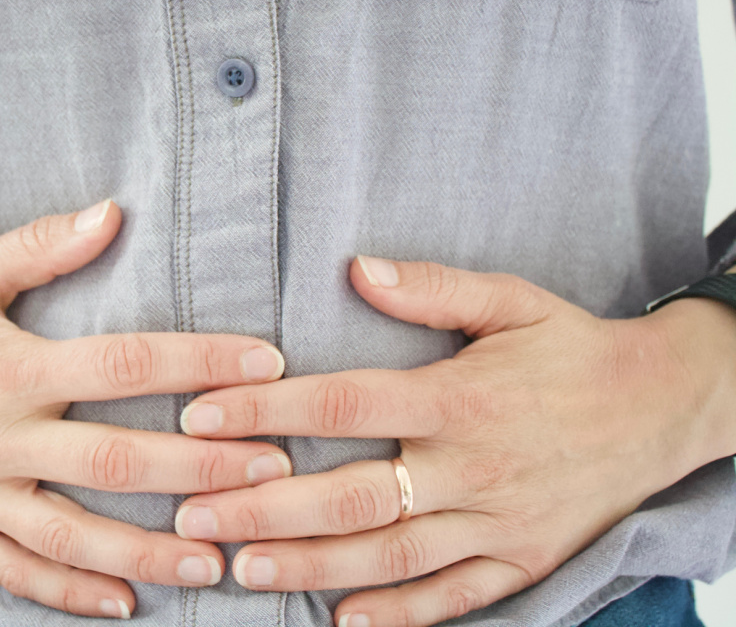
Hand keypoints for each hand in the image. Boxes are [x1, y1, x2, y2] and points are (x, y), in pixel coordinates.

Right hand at [0, 199, 292, 618]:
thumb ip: (42, 246)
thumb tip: (115, 212)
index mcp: (6, 366)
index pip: (122, 365)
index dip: (198, 363)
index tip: (265, 362)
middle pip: (112, 462)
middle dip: (200, 469)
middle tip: (275, 469)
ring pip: (71, 536)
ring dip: (150, 554)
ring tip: (222, 559)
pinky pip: (13, 572)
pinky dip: (68, 595)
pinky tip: (128, 604)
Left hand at [171, 257, 735, 625]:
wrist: (667, 407)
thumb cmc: (574, 348)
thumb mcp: (514, 300)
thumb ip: (433, 286)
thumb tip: (357, 268)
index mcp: (462, 398)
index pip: (346, 405)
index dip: (268, 409)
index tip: (201, 412)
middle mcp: (475, 467)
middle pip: (354, 494)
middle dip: (265, 507)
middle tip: (192, 514)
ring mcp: (499, 522)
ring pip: (391, 554)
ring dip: (311, 566)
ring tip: (240, 568)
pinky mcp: (522, 560)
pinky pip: (454, 597)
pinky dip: (398, 614)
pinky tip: (341, 621)